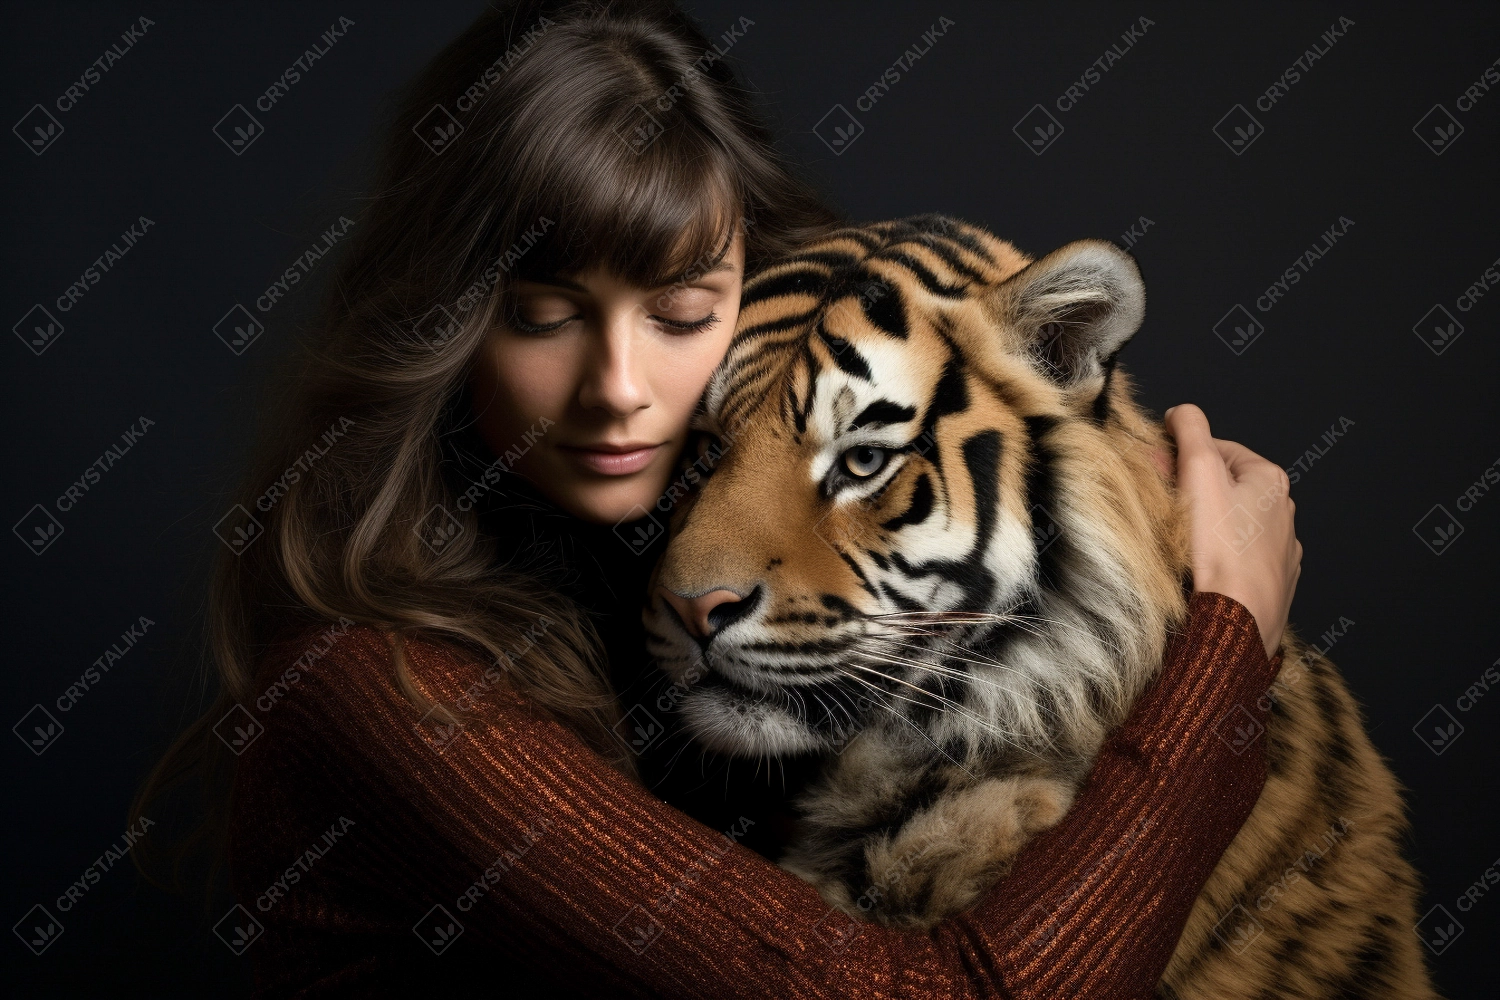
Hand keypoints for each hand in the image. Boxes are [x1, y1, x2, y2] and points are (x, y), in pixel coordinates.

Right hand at [1156, 404, 1301, 657]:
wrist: (1236, 620)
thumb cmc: (1219, 548)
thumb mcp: (1198, 470)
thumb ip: (1190, 429)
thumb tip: (1181, 412)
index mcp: (1269, 479)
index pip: (1216, 449)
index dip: (1180, 456)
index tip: (1156, 472)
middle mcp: (1283, 513)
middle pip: (1224, 487)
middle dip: (1190, 492)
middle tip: (1161, 506)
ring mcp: (1280, 551)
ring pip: (1232, 525)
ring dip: (1205, 526)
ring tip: (1178, 541)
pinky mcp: (1271, 584)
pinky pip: (1238, 559)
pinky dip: (1218, 558)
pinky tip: (1199, 568)